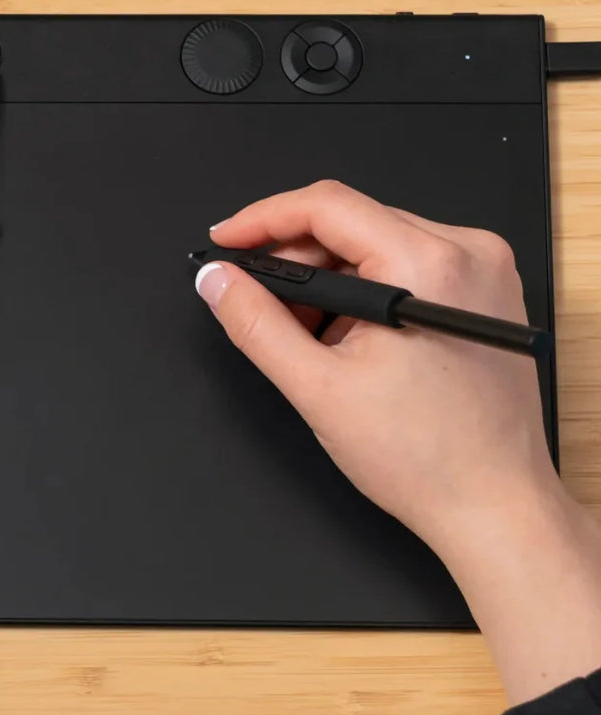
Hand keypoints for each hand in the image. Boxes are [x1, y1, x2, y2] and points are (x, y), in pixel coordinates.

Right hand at [196, 179, 550, 548]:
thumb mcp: (318, 388)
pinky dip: (363, 288)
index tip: (225, 241)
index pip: (326, 206)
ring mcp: (483, 269)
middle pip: (351, 221)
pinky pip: (406, 262)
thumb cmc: (426, 459)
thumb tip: (217, 279)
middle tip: (253, 297)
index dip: (262, 219)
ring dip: (327, 276)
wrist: (497, 508)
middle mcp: (467, 252)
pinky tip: (344, 334)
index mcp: (428, 265)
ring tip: (303, 331)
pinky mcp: (485, 291)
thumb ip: (255, 322)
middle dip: (292, 258)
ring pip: (375, 241)